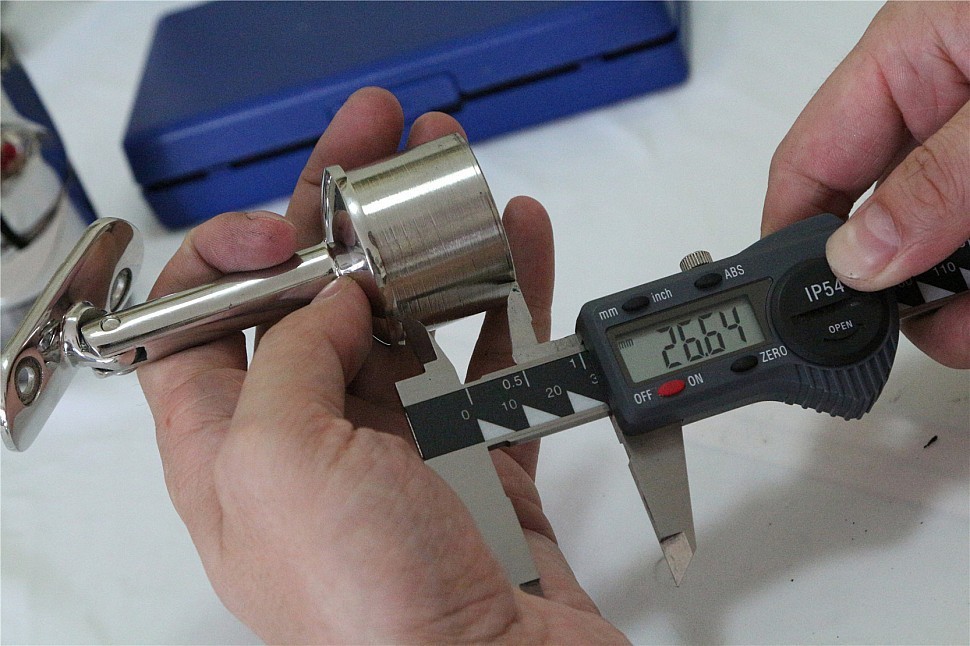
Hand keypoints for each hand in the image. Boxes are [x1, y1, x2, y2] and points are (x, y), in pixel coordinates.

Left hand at [137, 88, 626, 642]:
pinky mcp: (477, 452)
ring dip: (434, 238)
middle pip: (317, 297)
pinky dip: (508, 297)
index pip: (201, 325)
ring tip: (458, 172)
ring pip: (411, 316)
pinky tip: (519, 244)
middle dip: (343, 209)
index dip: (229, 256)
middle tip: (380, 140)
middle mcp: (311, 440)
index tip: (282, 222)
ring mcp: (398, 445)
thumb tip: (330, 299)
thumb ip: (288, 357)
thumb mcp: (277, 463)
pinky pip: (492, 356)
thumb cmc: (370, 613)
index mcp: (233, 447)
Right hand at [762, 2, 968, 367]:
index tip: (785, 313)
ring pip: (936, 250)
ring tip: (962, 331)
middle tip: (899, 333)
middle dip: (883, 289)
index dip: (787, 244)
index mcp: (909, 60)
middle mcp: (941, 110)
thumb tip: (860, 258)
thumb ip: (938, 177)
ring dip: (946, 304)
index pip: (807, 165)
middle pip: (873, 222)